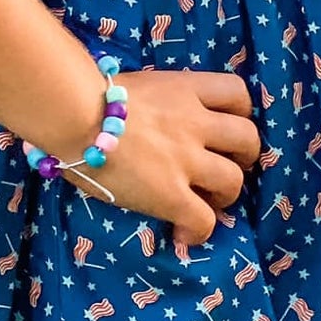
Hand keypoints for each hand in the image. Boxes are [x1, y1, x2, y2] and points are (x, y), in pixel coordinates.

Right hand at [64, 69, 260, 246]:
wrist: (72, 113)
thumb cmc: (87, 96)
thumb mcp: (134, 86)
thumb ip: (155, 102)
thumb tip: (146, 118)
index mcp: (184, 89)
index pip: (236, 92)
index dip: (239, 113)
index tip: (223, 128)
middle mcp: (195, 122)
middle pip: (247, 138)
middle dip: (243, 157)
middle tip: (223, 167)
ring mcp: (186, 159)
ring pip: (233, 182)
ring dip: (225, 196)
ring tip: (205, 203)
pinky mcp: (171, 194)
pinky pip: (204, 220)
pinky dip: (198, 231)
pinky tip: (182, 234)